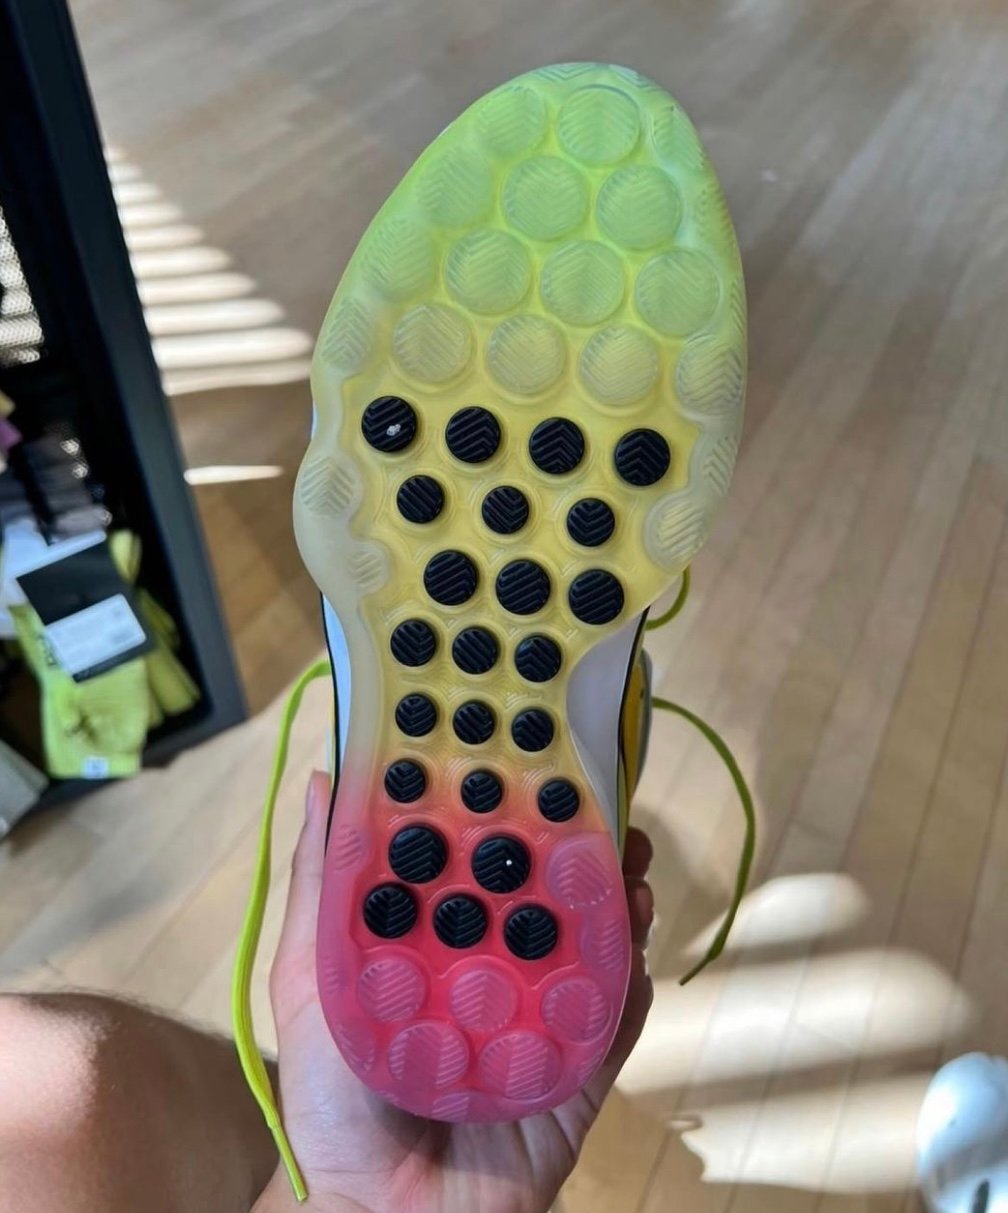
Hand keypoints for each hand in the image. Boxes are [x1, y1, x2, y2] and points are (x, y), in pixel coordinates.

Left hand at [256, 771, 654, 1212]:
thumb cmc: (332, 1094)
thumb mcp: (310, 973)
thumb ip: (324, 881)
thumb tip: (328, 775)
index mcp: (441, 939)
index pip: (482, 861)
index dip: (508, 809)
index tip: (524, 758)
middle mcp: (497, 968)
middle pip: (550, 891)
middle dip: (582, 843)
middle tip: (601, 802)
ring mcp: (543, 1017)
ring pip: (595, 942)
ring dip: (619, 895)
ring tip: (628, 858)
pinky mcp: (579, 1070)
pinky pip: (616, 1016)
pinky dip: (633, 973)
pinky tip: (636, 935)